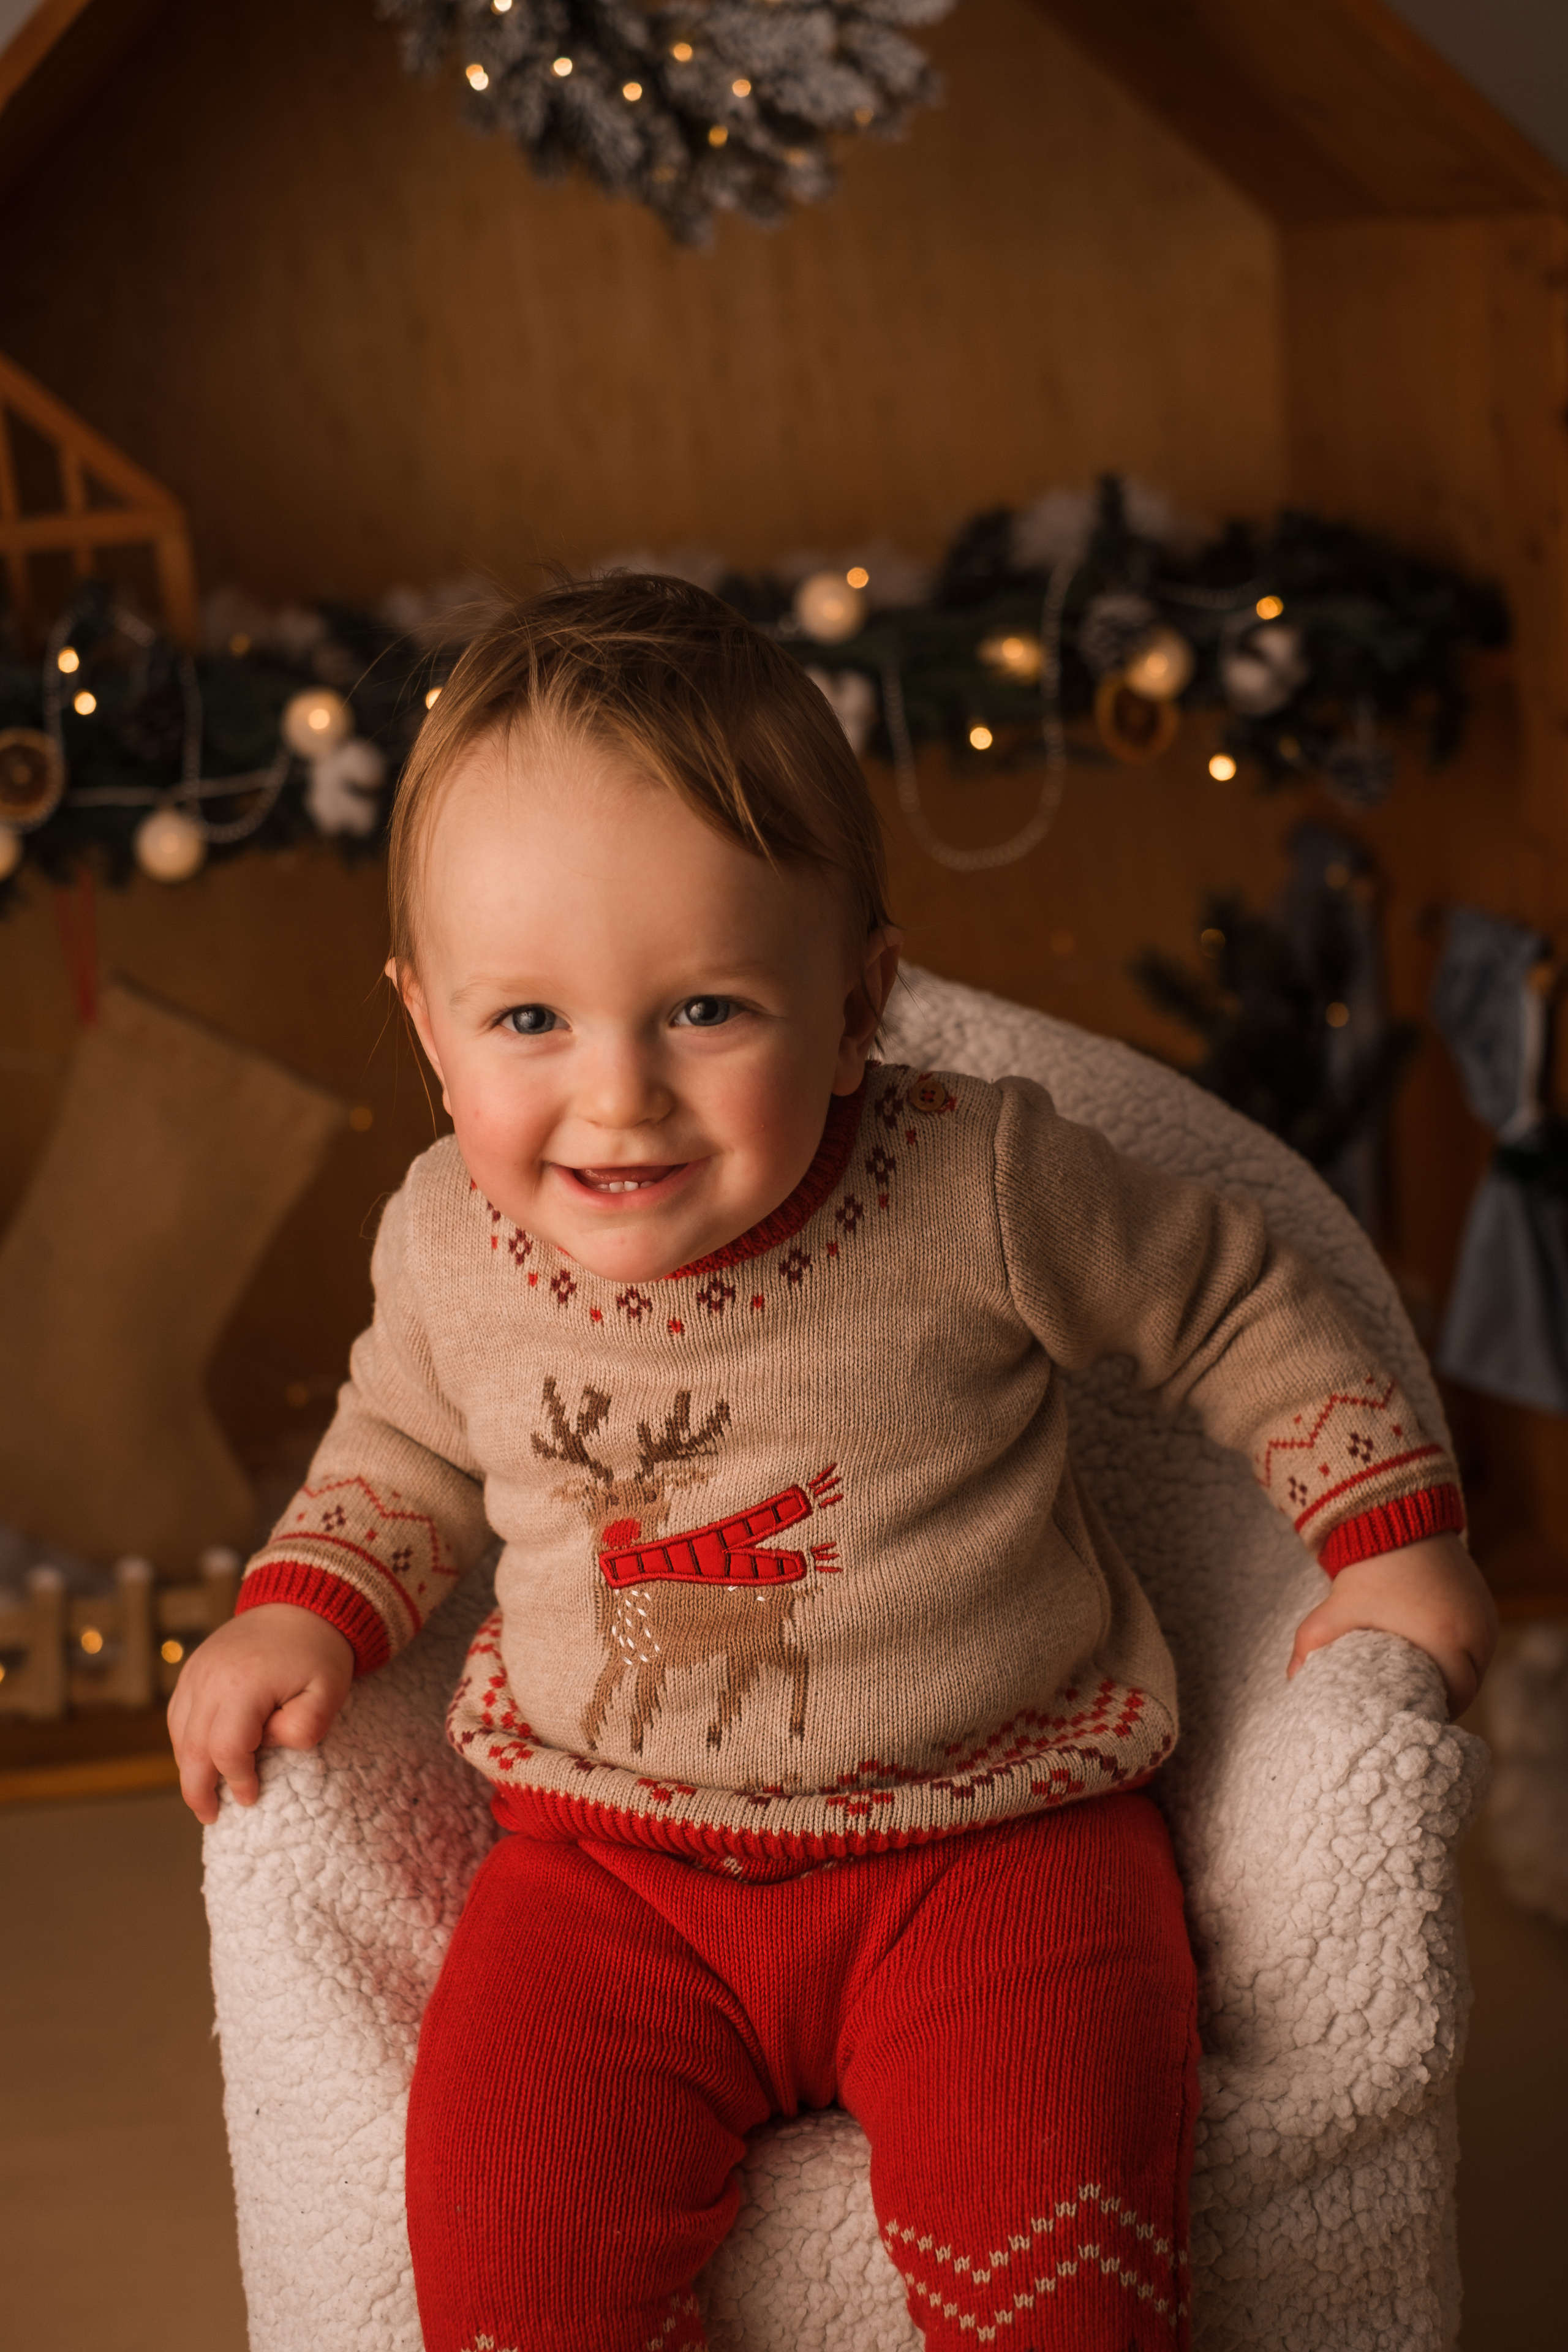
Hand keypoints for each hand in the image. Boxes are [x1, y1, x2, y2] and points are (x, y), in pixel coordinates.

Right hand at [167, 1603, 354, 1824]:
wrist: (301, 1603)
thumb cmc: (318, 1653)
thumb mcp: (330, 1691)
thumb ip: (305, 1727)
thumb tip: (270, 1745)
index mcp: (244, 1685)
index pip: (226, 1749)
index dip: (236, 1780)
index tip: (251, 1797)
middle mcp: (210, 1678)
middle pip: (191, 1747)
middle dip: (198, 1789)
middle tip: (211, 1816)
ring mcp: (196, 1671)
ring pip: (179, 1733)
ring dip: (189, 1768)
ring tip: (205, 1795)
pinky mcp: (192, 1668)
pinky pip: (177, 1714)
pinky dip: (184, 1742)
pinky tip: (199, 1760)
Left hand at [1288, 1533, 1496, 1716]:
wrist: (1397, 1519)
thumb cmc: (1370, 1569)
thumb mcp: (1337, 1609)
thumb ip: (1311, 1644)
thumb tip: (1292, 1677)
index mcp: (1447, 1642)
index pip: (1456, 1698)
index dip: (1436, 1712)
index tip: (1414, 1717)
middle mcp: (1475, 1632)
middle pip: (1469, 1685)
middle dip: (1445, 1696)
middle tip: (1417, 1705)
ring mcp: (1485, 1616)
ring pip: (1476, 1663)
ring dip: (1456, 1674)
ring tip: (1427, 1681)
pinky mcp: (1485, 1601)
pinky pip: (1481, 1639)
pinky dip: (1463, 1650)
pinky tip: (1439, 1652)